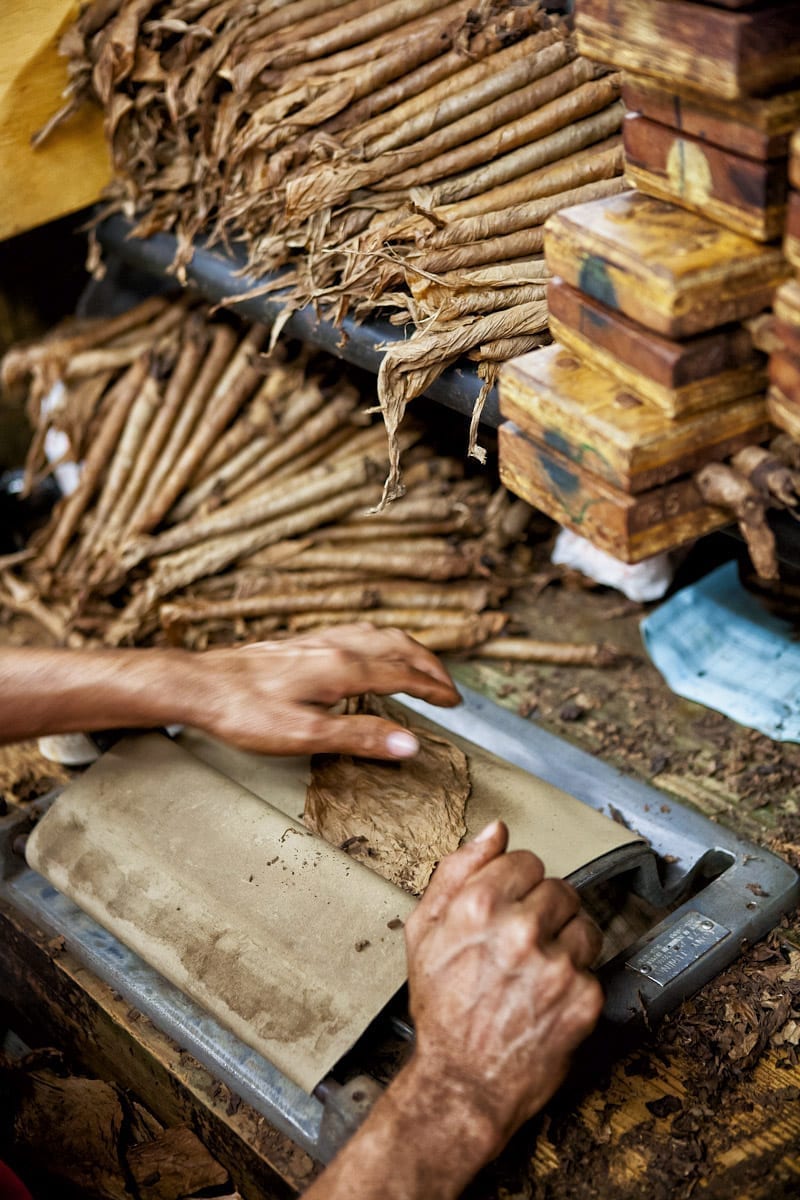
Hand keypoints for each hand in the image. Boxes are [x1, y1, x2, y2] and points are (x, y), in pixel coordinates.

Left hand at [190, 623, 459, 758]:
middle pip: (398, 647)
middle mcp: (335, 646)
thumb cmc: (245, 712)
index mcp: (342, 668)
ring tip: (423, 669)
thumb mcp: (304, 735)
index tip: (455, 702)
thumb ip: (359, 737)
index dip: (432, 688)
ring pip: (379, 635)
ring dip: (409, 651)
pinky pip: (359, 635)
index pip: (402, 674)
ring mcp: (319, 641)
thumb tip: (410, 744)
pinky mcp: (304, 644)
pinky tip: (374, 656)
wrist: (200, 685)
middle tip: (449, 689)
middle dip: (429, 666)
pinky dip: (384, 645)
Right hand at [403, 820, 602, 1158]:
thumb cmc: (441, 1008)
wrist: (461, 1082)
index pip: (527, 861)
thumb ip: (456, 870)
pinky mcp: (584, 998)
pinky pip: (593, 969)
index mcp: (480, 905)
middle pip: (561, 889)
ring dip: (566, 942)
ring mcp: (557, 965)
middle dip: (545, 912)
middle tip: (523, 944)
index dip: (517, 886)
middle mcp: (521, 930)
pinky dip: (576, 982)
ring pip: (584, 925)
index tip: (509, 909)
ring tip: (539, 970)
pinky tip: (548, 998)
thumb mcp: (424, 930)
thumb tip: (494, 831)